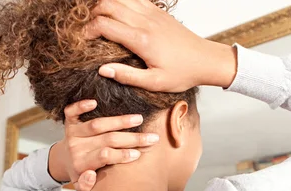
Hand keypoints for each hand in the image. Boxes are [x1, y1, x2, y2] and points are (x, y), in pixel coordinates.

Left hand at [48, 100, 159, 190]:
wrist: (63, 160)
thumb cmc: (81, 173)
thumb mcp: (82, 187)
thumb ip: (86, 186)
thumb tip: (91, 174)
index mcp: (81, 164)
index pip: (104, 156)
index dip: (122, 155)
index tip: (139, 153)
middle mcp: (77, 147)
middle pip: (106, 140)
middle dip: (131, 139)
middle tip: (152, 138)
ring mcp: (73, 133)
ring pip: (97, 125)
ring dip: (119, 121)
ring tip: (139, 119)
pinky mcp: (69, 122)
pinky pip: (72, 111)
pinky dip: (81, 106)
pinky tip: (95, 102)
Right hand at [85, 0, 237, 90]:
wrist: (205, 60)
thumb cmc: (182, 73)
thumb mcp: (154, 83)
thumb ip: (127, 76)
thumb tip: (102, 70)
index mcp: (141, 40)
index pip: (105, 25)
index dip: (88, 31)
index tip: (84, 40)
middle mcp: (145, 22)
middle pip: (108, 5)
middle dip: (93, 15)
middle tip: (89, 30)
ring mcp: (152, 13)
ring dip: (105, 5)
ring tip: (101, 20)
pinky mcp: (158, 11)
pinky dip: (121, 1)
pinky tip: (118, 13)